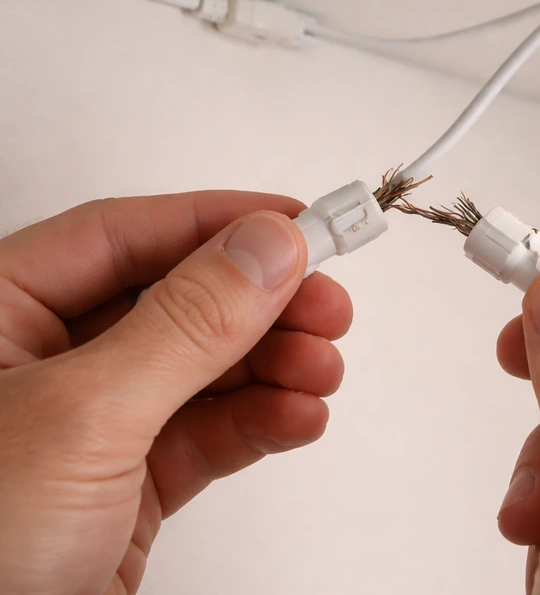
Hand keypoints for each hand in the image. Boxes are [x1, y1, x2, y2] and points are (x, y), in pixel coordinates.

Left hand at [0, 193, 351, 594]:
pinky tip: (300, 417)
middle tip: (328, 304)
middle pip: (177, 299)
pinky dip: (263, 423)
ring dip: (276, 365)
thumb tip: (266, 247)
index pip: (121, 236)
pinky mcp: (127, 486)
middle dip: (262, 304)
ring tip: (323, 370)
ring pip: (204, 368)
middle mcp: (42, 361)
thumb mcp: (83, 417)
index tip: (298, 222)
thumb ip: (185, 326)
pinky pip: (210, 433)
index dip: (217, 222)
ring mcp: (89, 426)